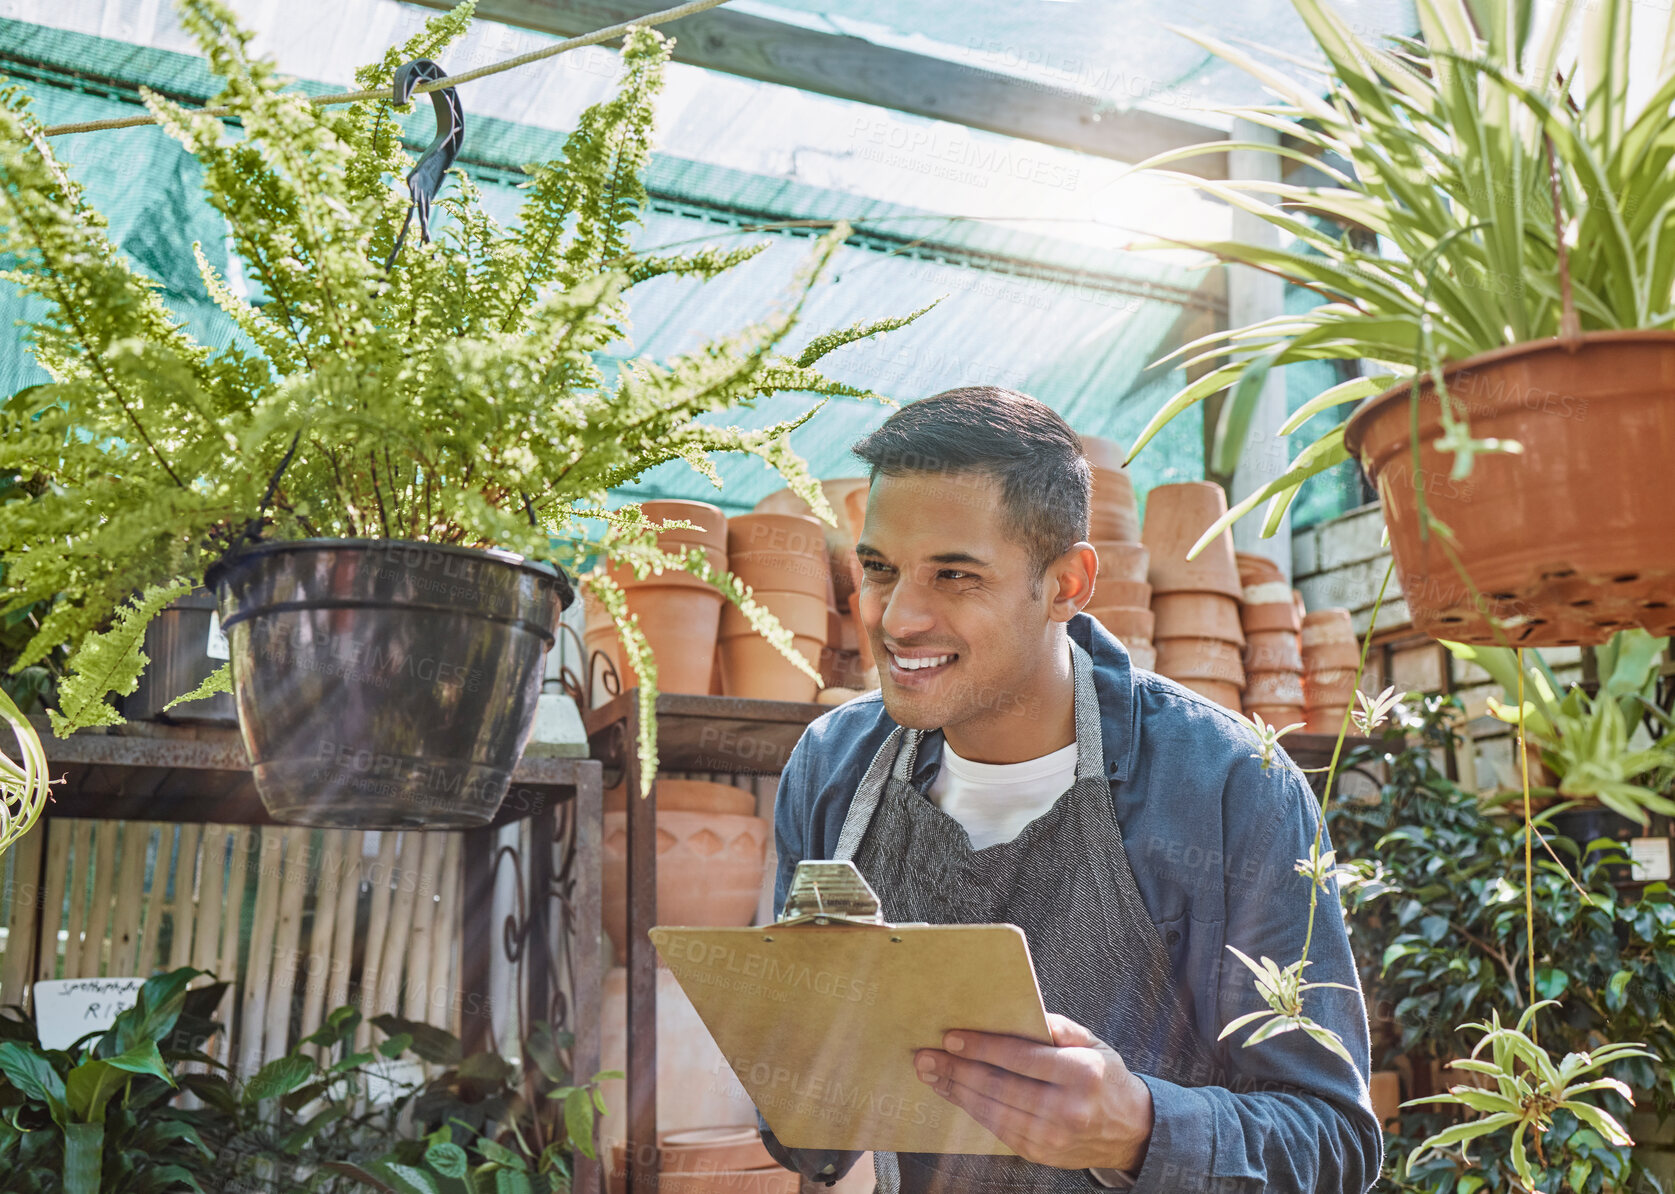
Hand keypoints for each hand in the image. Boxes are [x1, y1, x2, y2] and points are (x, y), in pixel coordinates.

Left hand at [913, 1013, 1153, 1172]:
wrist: (1130, 1131)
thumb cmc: (1105, 1078)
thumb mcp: (1093, 1044)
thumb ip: (1058, 1027)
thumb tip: (1019, 1012)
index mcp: (1082, 1074)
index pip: (1020, 1058)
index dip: (981, 1047)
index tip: (950, 1037)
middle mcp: (1067, 1110)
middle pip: (999, 1086)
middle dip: (956, 1069)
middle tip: (925, 1056)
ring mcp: (1052, 1137)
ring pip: (992, 1111)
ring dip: (955, 1091)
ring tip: (931, 1073)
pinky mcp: (1039, 1154)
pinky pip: (996, 1129)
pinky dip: (971, 1109)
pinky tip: (955, 1094)